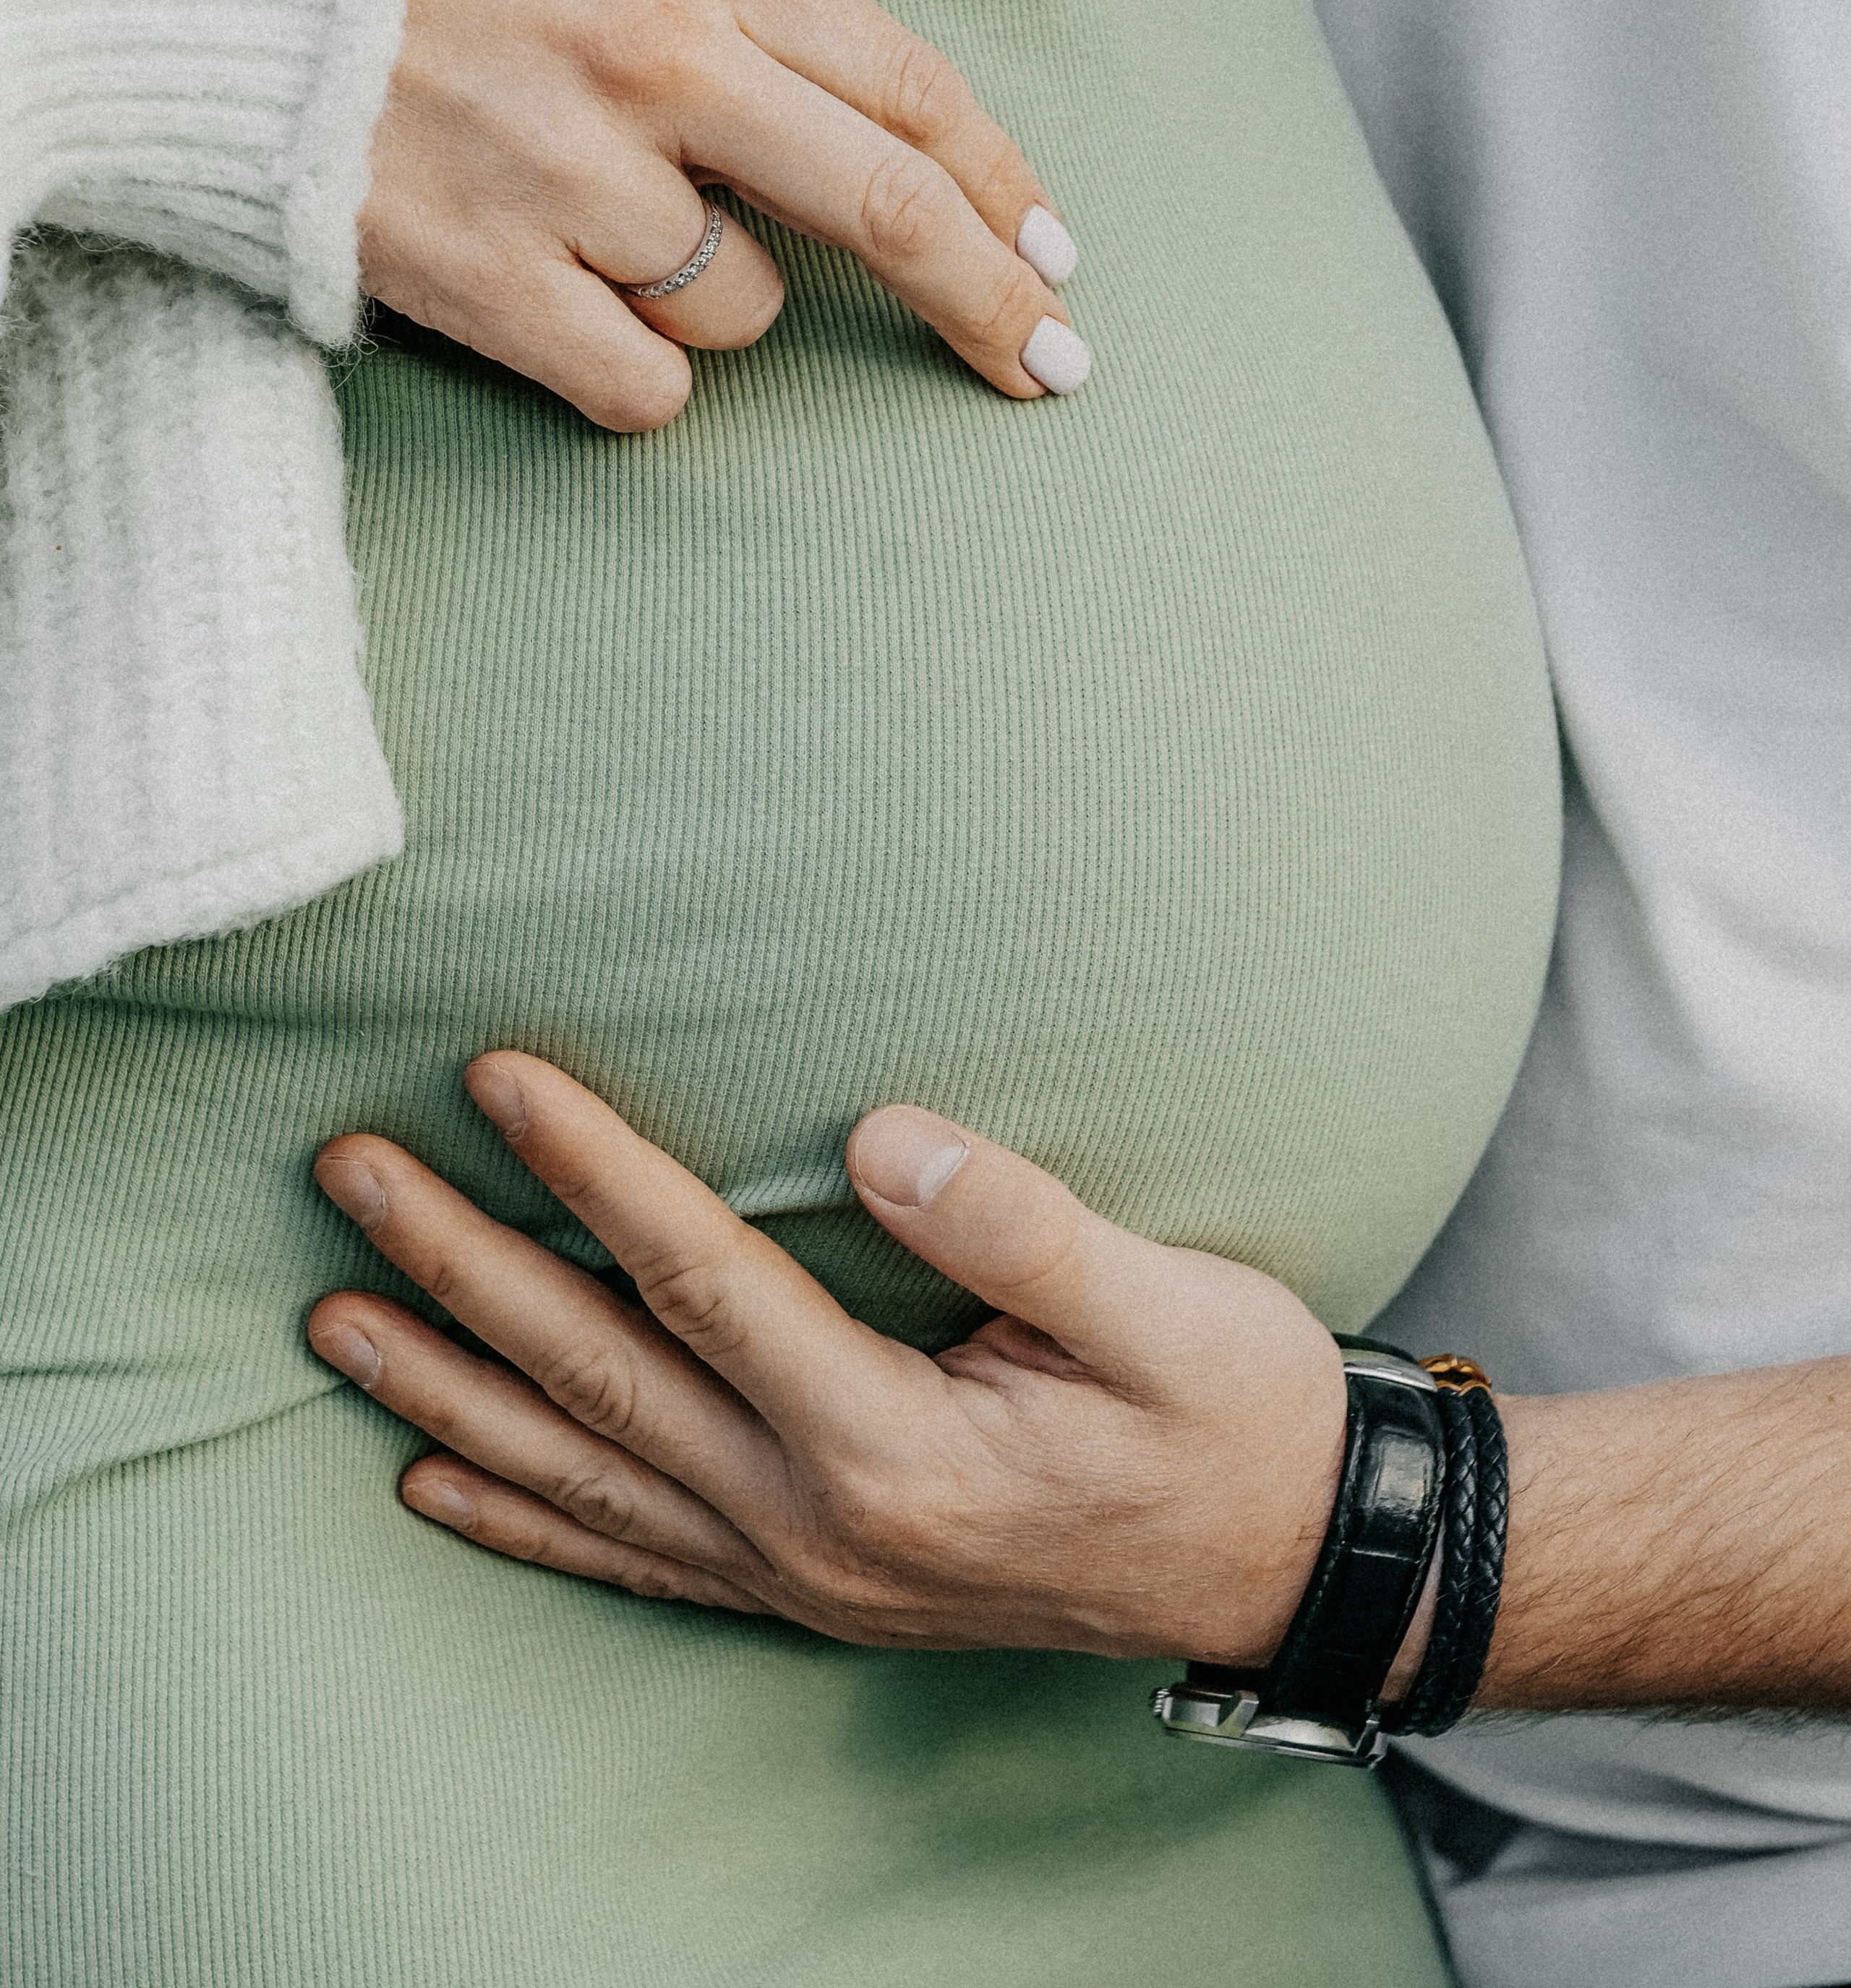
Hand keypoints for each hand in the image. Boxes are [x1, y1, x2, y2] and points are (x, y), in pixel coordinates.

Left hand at [307, 1054, 1345, 1662]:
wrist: (1285, 1569)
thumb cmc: (1235, 1420)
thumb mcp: (1171, 1312)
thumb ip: (1021, 1228)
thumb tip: (881, 1136)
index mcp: (895, 1443)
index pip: (699, 1281)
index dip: (591, 1172)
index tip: (496, 1076)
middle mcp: (821, 1522)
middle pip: (599, 1373)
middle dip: (459, 1265)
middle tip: (345, 1172)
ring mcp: (804, 1570)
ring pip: (583, 1471)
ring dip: (448, 1387)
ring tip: (333, 1315)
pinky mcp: (812, 1587)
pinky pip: (629, 1557)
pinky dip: (522, 1519)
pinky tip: (434, 1479)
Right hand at [359, 0, 1085, 430]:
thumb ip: (758, 16)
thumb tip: (893, 149)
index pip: (914, 89)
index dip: (1007, 190)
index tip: (1056, 258)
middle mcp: (662, 58)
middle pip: (891, 210)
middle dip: (993, 300)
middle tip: (1050, 367)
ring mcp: (575, 174)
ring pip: (749, 307)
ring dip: (714, 295)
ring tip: (593, 222)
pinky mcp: (491, 277)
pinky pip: (648, 386)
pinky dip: (635, 370)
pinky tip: (564, 306)